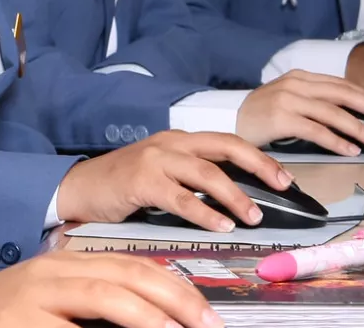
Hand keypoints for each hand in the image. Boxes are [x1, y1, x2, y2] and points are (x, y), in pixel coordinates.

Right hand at [0, 250, 220, 327]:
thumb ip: (95, 306)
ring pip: (108, 299)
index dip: (178, 290)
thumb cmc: (0, 320)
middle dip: (178, 302)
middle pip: (131, 277)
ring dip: (151, 319)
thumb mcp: (50, 303)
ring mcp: (35, 296)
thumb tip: (154, 320)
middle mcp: (55, 271)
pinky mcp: (20, 323)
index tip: (209, 316)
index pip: (136, 266)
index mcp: (68, 262)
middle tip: (210, 326)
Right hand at [55, 130, 288, 232]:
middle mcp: (172, 143)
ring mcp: (156, 160)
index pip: (229, 141)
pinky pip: (181, 198)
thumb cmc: (124, 184)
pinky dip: (204, 213)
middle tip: (282, 187)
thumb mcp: (163, 171)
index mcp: (180, 139)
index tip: (284, 177)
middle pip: (227, 147)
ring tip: (253, 216)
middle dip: (259, 166)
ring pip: (207, 174)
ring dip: (235, 196)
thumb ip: (193, 176)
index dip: (259, 157)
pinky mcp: (142, 181)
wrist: (80, 187)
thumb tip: (234, 196)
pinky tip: (220, 225)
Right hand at [233, 70, 363, 155]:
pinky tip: (350, 150)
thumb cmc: (259, 116)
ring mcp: (288, 99)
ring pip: (333, 112)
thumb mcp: (288, 100)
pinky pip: (316, 130)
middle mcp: (296, 84)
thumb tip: (347, 115)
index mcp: (301, 76)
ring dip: (358, 128)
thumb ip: (313, 102)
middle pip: (343, 94)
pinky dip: (336, 141)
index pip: (342, 84)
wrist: (225, 120)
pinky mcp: (281, 117)